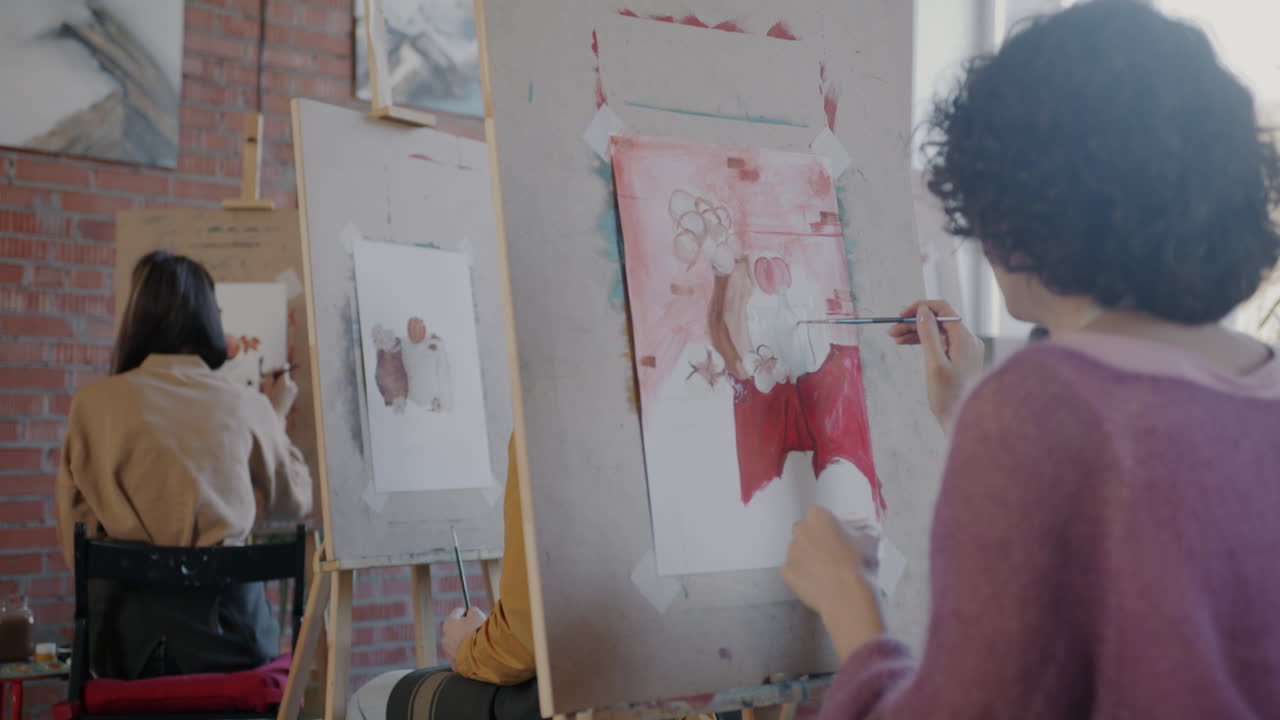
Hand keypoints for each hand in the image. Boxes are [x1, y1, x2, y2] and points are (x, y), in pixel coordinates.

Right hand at [261, 368, 297, 418]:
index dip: (280, 367)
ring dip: (280, 382)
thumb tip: (275, 368)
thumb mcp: (266, 386)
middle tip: (272, 379)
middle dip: (278, 376)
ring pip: (286, 381)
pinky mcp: (295, 392)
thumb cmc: (269, 399)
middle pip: (285, 375)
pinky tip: (279, 394)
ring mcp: (294, 389)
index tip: (282, 366)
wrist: (276, 413)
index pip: (284, 369)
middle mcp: (291, 384)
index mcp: (284, 382)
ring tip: (274, 390)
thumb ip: (270, 375)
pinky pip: (289, 386)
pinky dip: (284, 387)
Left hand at [442, 607, 486, 666]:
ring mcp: (448, 651)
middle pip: (455, 629)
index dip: (466, 611)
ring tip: (476, 643)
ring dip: (464, 641)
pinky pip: (460, 656)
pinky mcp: (453, 663)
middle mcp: (445, 637)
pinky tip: (475, 653)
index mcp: (449, 623)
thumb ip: (473, 611)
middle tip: (476, 629)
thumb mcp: (478, 615)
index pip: (457, 612)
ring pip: (456, 643)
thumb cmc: (478, 633)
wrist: (479, 655)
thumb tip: (471, 612)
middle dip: (464, 628)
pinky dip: (465, 654)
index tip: (472, 613)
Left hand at [782, 507, 882, 659]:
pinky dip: (799, 575)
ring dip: (805, 557)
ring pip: (796, 550)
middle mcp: (800, 530)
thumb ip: (855, 535)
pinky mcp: (786, 571)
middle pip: (803, 530)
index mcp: (818, 517)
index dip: (826, 526)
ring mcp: (791, 551)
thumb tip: (858, 537)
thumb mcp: (863, 542)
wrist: (845, 594)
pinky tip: (813, 583)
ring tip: (821, 572)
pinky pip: (791, 570)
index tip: (834, 536)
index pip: (817, 514)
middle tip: (826, 553)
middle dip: (812, 539)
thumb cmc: (856, 565)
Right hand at [888, 300, 983, 431]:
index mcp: (965, 338)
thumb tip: (923, 311)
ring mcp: (965, 349)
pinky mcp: (960, 358)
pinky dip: (925, 342)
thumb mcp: (934, 363)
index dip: (921, 308)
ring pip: (938, 332)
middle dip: (915, 322)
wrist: (961, 419)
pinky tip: (908, 344)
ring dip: (917, 332)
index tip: (901, 315)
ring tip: (895, 339)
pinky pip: (941, 343)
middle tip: (892, 331)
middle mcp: (968, 340)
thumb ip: (929, 334)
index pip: (943, 309)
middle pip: (939, 321)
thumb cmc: (948, 396)